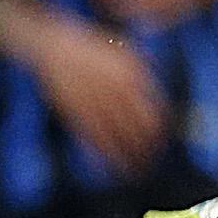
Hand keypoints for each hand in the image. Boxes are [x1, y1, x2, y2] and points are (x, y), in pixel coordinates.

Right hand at [12, 10, 168, 172]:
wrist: (55, 46)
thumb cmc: (92, 47)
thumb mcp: (124, 49)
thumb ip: (144, 67)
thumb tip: (159, 90)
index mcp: (131, 74)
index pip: (153, 108)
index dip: (159, 128)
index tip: (162, 139)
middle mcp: (115, 90)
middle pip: (138, 126)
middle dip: (148, 146)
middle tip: (153, 158)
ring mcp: (94, 102)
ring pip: (117, 136)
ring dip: (129, 156)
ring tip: (137, 170)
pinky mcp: (75, 111)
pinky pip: (93, 137)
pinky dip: (104, 153)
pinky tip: (112, 163)